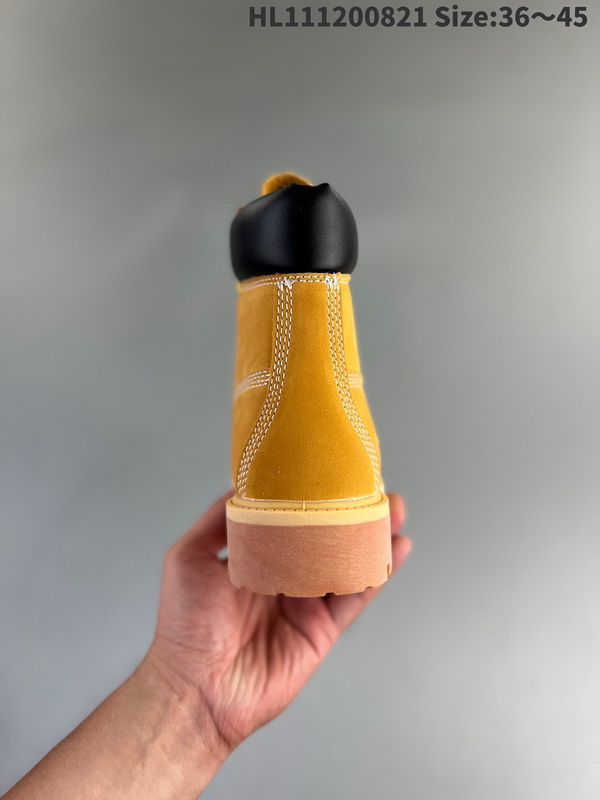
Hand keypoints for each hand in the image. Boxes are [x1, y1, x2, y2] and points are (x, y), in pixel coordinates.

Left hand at [145, 490, 410, 755]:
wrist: (197, 688)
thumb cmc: (184, 625)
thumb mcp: (188, 557)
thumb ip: (217, 520)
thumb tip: (243, 484)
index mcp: (254, 558)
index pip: (289, 519)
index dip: (311, 497)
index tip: (329, 472)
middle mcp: (283, 577)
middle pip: (324, 538)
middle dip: (349, 513)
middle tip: (372, 487)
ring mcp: (305, 602)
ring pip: (346, 563)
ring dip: (371, 537)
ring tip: (392, 509)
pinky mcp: (322, 629)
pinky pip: (355, 596)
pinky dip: (378, 573)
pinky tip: (395, 549)